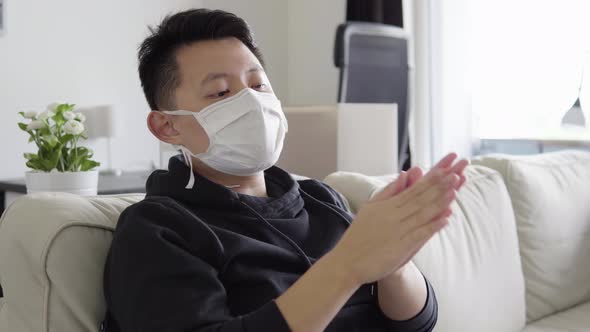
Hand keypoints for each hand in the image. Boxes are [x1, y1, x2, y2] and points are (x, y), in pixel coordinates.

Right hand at [330, 154, 463, 285]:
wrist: (347, 261)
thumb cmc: (359, 235)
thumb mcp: (371, 207)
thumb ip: (389, 191)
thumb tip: (404, 174)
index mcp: (388, 205)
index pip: (413, 189)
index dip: (430, 180)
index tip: (446, 169)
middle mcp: (393, 215)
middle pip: (420, 198)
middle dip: (439, 186)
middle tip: (456, 174)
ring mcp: (397, 230)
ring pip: (421, 214)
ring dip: (439, 202)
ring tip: (455, 191)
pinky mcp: (400, 246)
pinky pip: (419, 234)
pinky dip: (432, 226)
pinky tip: (446, 219)